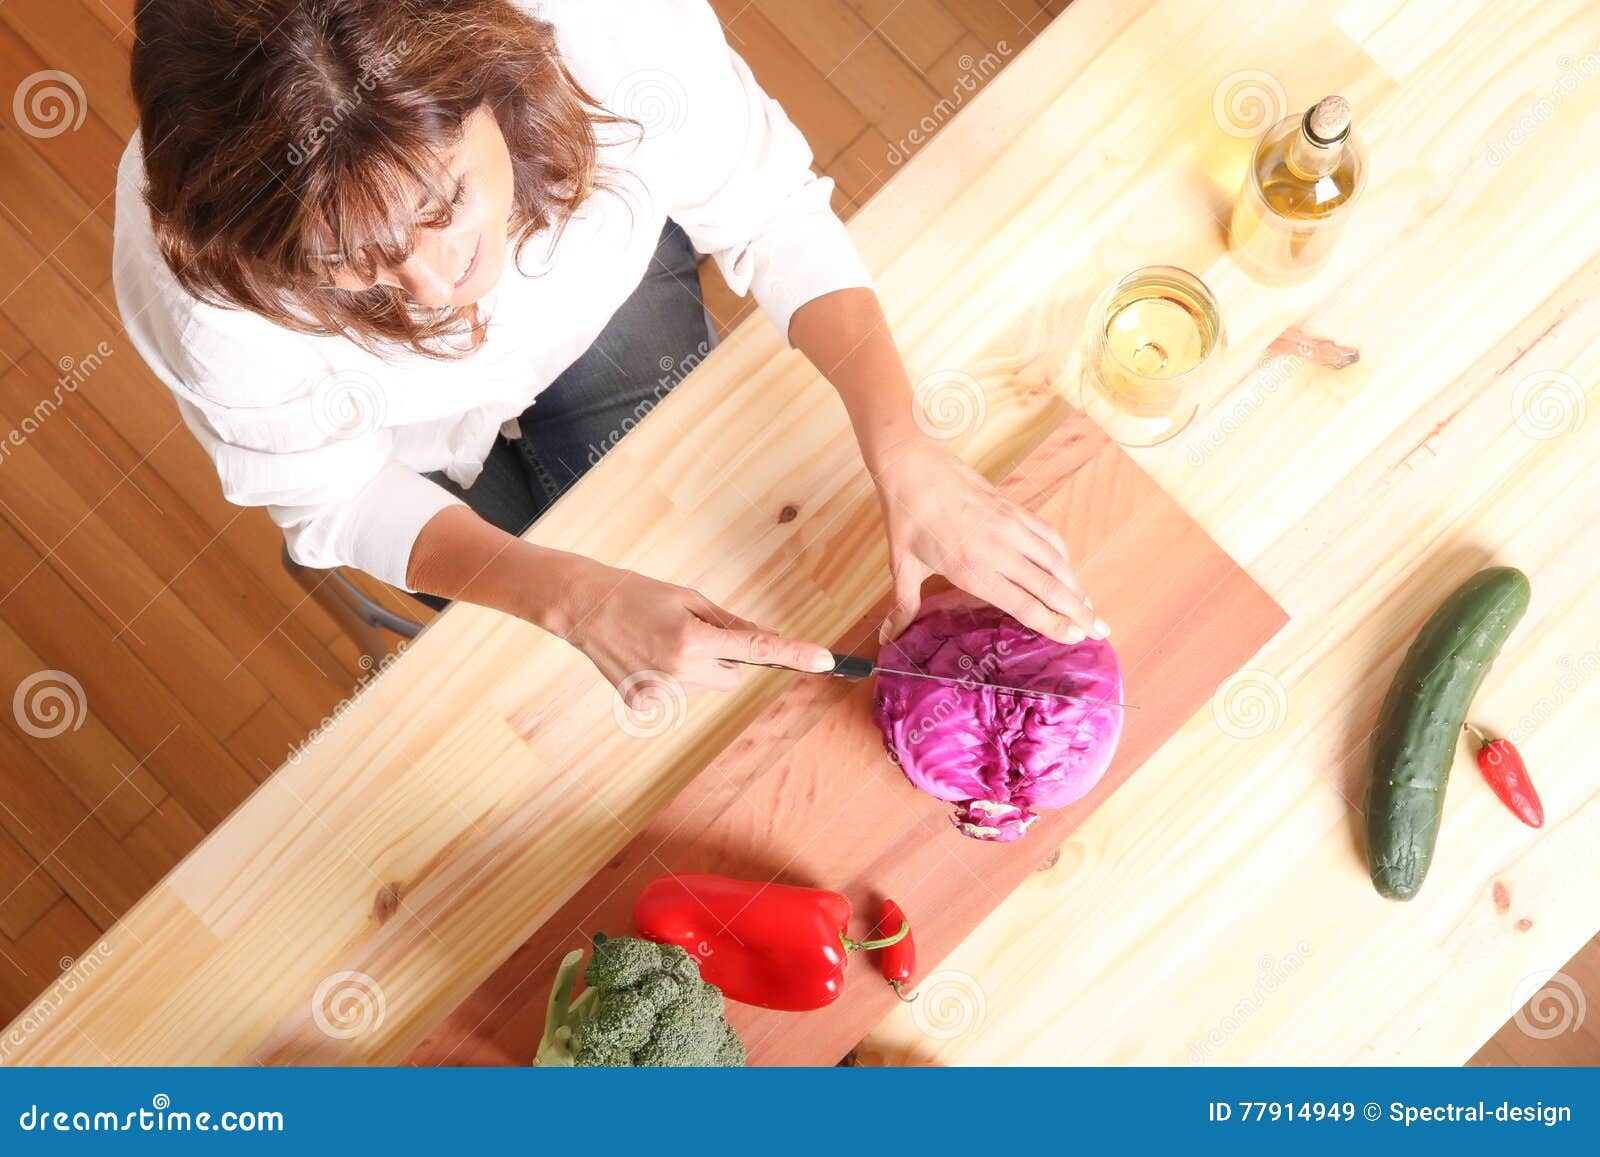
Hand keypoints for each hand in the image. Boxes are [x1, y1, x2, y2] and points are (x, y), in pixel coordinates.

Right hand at [554, 561, 834, 704]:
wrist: (584, 608)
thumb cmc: (639, 593)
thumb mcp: (689, 599)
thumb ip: (730, 624)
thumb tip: (764, 640)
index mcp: (692, 640)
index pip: (756, 649)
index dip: (794, 654)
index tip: (825, 660)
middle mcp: (680, 671)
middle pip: (733, 674)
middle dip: (726, 656)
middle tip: (692, 632)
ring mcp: (661, 692)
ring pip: (708, 685)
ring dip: (699, 667)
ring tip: (663, 641)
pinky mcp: (644, 703)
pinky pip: (681, 694)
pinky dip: (673, 679)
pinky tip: (648, 658)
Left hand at [870, 437, 1107, 644]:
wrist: (913, 467)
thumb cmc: (906, 518)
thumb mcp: (902, 565)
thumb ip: (905, 603)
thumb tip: (891, 635)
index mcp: (973, 570)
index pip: (1025, 605)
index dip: (1054, 623)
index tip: (1076, 637)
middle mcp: (999, 551)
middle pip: (1051, 587)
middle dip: (1079, 612)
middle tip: (1100, 630)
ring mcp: (1011, 527)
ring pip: (1057, 562)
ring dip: (1077, 586)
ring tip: (1090, 606)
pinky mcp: (1014, 509)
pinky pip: (1049, 536)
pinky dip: (1064, 556)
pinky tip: (1068, 569)